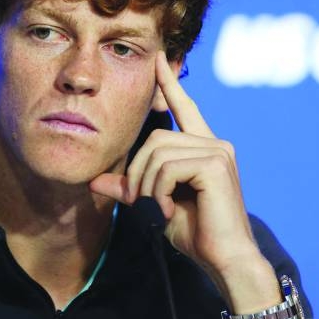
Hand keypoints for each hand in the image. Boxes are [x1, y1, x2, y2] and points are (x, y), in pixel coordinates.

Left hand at [90, 51, 261, 277]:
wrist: (224, 259)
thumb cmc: (196, 234)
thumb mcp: (154, 205)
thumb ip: (129, 188)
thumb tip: (94, 181)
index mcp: (203, 148)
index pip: (184, 108)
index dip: (169, 84)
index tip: (159, 60)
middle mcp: (214, 143)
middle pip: (155, 137)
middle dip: (138, 170)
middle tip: (142, 203)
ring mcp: (218, 151)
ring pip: (158, 151)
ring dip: (146, 185)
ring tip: (156, 209)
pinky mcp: (215, 163)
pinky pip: (167, 166)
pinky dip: (157, 191)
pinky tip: (167, 210)